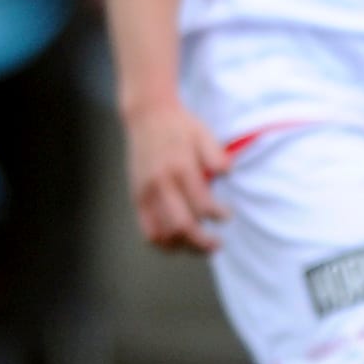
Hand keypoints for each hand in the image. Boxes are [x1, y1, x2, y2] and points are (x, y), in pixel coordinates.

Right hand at [123, 98, 229, 251]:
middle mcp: (160, 183)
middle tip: (217, 244)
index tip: (227, 215)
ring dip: (183, 246)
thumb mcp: (204, 134)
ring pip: (162, 233)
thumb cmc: (181, 127)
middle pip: (180, 225)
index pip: (201, 204)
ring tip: (200, 247)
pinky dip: (162, 242)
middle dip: (202, 241)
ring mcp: (145, 192)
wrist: (147, 116)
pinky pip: (146, 229)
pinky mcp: (136, 197)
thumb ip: (215, 155)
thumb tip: (226, 174)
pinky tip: (178, 244)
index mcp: (180, 168)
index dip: (217, 216)